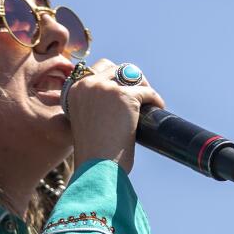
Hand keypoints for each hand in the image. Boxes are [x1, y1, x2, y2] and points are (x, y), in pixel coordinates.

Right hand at [64, 58, 164, 173]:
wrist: (96, 166)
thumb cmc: (93, 153)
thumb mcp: (86, 122)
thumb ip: (95, 107)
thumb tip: (117, 101)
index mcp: (74, 90)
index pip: (98, 69)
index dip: (114, 77)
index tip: (125, 88)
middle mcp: (88, 84)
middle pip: (116, 67)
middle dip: (131, 78)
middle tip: (141, 94)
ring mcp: (106, 88)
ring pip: (133, 75)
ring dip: (143, 86)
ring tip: (150, 101)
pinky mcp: (124, 96)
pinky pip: (147, 92)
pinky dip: (155, 100)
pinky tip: (158, 108)